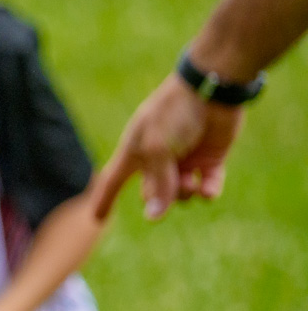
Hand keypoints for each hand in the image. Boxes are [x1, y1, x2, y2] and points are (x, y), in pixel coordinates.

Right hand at [95, 73, 243, 220]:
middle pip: (151, 193)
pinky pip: (207, 186)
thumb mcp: (158, 149)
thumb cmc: (175, 113)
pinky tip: (208, 190)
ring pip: (180, 194)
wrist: (212, 90)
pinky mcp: (210, 159)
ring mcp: (184, 160)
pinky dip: (208, 192)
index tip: (97, 219)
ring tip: (191, 184)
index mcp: (135, 151)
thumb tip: (155, 216)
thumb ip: (158, 183)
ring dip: (184, 194)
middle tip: (168, 192)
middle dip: (159, 198)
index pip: (113, 180)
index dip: (104, 198)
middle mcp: (157, 158)